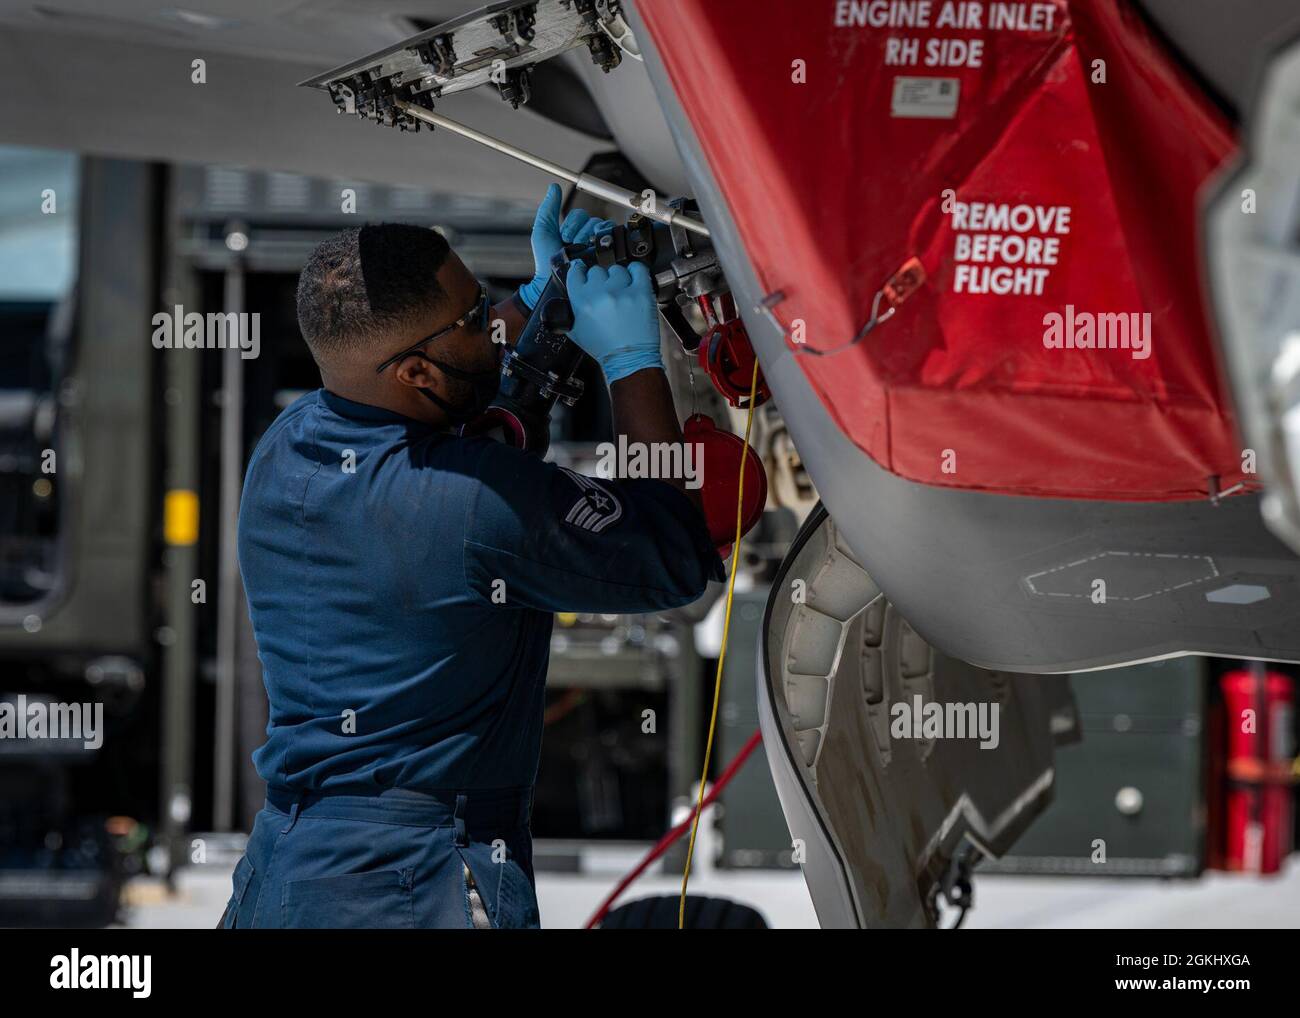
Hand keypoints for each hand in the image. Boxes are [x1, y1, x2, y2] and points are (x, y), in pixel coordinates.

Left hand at [518, 183, 613, 308]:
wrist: (553, 281)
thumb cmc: (546, 262)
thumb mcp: (543, 231)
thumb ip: (548, 209)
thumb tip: (554, 187)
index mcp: (573, 231)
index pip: (580, 214)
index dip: (572, 223)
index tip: (563, 236)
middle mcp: (586, 237)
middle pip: (591, 219)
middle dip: (580, 230)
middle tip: (571, 242)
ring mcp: (597, 245)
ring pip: (600, 225)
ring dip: (588, 234)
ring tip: (580, 248)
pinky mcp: (607, 253)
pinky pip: (611, 234)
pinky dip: (602, 236)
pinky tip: (592, 246)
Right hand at [565, 260, 662, 382]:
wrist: (629, 359)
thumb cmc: (605, 348)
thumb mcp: (575, 331)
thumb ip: (568, 309)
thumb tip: (572, 291)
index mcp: (581, 301)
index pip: (576, 272)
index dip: (581, 272)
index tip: (584, 273)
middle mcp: (600, 293)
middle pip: (597, 270)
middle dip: (601, 281)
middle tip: (606, 293)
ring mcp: (621, 291)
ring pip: (617, 269)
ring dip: (619, 278)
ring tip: (622, 292)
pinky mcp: (641, 292)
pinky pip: (638, 269)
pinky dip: (636, 271)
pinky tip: (634, 279)